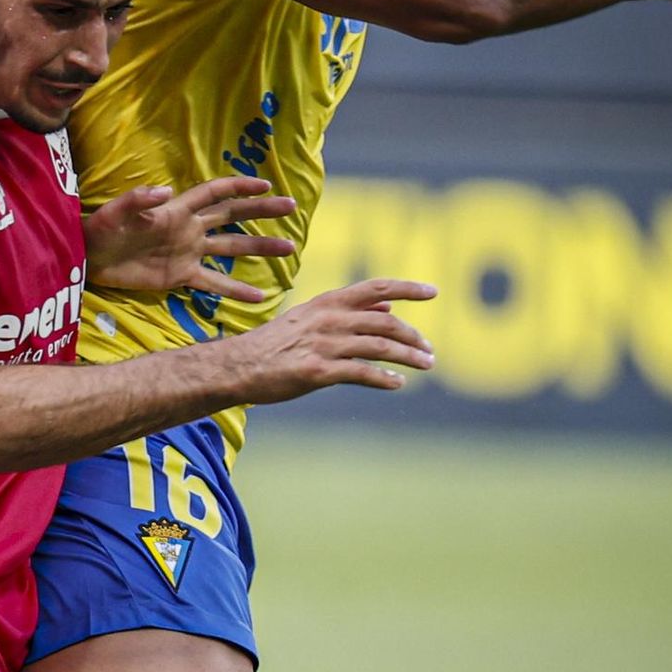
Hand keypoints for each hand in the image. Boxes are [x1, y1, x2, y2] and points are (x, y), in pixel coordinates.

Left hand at [83, 176, 297, 299]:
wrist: (88, 259)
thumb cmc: (100, 229)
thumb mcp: (116, 213)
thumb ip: (139, 200)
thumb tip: (164, 190)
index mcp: (177, 210)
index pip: (216, 193)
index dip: (240, 187)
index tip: (267, 186)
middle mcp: (189, 229)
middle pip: (232, 216)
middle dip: (261, 212)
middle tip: (291, 206)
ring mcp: (187, 253)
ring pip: (231, 249)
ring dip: (259, 248)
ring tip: (289, 249)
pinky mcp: (180, 277)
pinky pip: (213, 284)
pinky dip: (235, 291)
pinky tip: (259, 298)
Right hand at [230, 279, 437, 401]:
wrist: (238, 366)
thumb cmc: (274, 344)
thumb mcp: (311, 318)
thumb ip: (350, 312)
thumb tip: (389, 308)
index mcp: (327, 302)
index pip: (376, 288)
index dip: (407, 288)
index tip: (433, 291)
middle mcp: (329, 319)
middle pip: (385, 321)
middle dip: (413, 335)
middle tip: (429, 350)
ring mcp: (324, 345)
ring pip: (379, 347)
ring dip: (408, 356)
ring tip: (425, 365)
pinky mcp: (317, 372)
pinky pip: (361, 373)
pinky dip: (384, 378)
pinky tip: (397, 384)